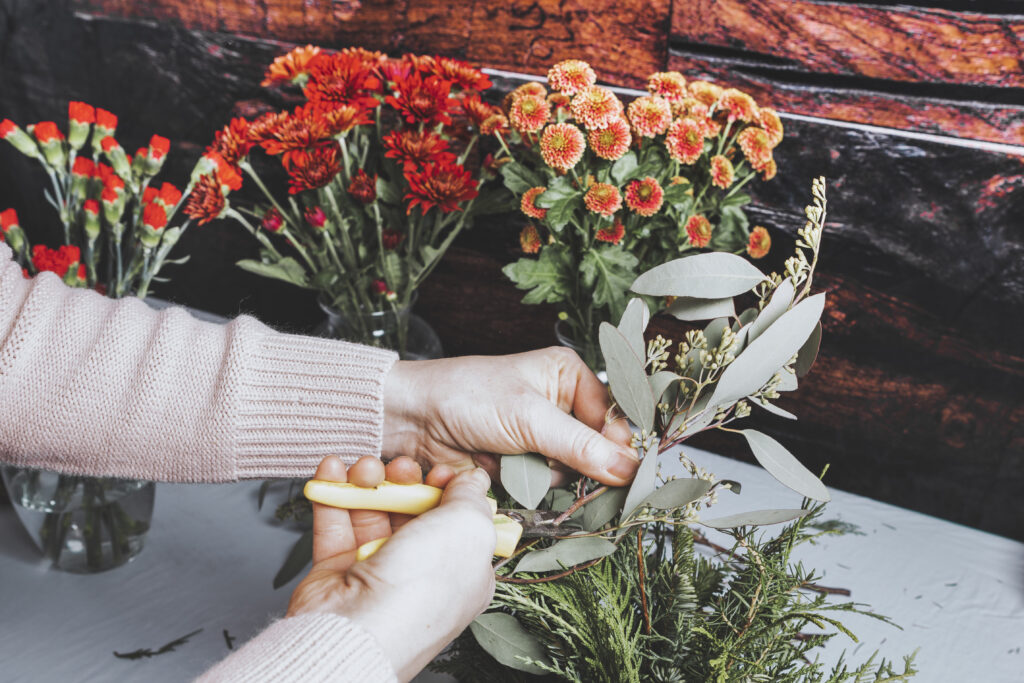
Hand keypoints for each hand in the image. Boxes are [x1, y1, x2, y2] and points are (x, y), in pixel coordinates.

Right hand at [288, 455, 495, 681]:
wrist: (357, 630)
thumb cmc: (421, 587)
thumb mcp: (469, 529)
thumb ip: (472, 497)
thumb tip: (475, 479)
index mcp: (462, 571)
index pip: (459, 522)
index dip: (450, 491)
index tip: (440, 472)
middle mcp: (422, 573)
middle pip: (414, 512)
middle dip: (405, 481)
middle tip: (400, 467)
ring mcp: (379, 574)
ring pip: (373, 514)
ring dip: (367, 483)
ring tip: (362, 469)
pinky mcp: (337, 573)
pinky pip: (336, 526)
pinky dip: (333, 494)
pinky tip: (332, 470)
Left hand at [382, 347, 637, 485]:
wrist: (412, 420)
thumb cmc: (465, 397)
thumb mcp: (528, 417)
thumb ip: (581, 446)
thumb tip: (630, 468)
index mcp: (569, 376)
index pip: (615, 414)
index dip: (620, 442)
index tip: (625, 467)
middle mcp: (561, 406)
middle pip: (598, 449)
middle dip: (581, 463)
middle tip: (557, 462)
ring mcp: (542, 439)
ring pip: (573, 474)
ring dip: (548, 475)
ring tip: (517, 459)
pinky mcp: (524, 466)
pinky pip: (545, 488)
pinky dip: (529, 486)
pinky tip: (506, 473)